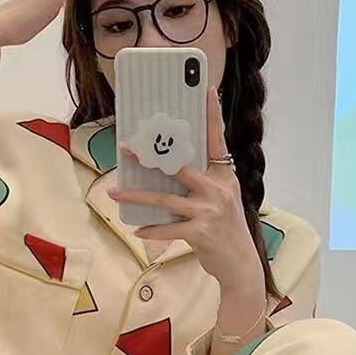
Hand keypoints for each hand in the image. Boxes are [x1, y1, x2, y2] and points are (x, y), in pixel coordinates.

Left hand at [108, 87, 265, 297]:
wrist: (240, 265)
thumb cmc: (227, 232)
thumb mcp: (222, 201)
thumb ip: (202, 185)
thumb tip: (170, 172)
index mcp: (224, 176)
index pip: (217, 139)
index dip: (211, 114)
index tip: (204, 89)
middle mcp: (218, 189)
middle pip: (179, 166)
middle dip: (151, 157)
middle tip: (127, 147)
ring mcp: (209, 210)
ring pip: (165, 199)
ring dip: (136, 197)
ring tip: (115, 193)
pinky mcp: (201, 232)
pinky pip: (168, 229)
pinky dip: (152, 230)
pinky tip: (138, 230)